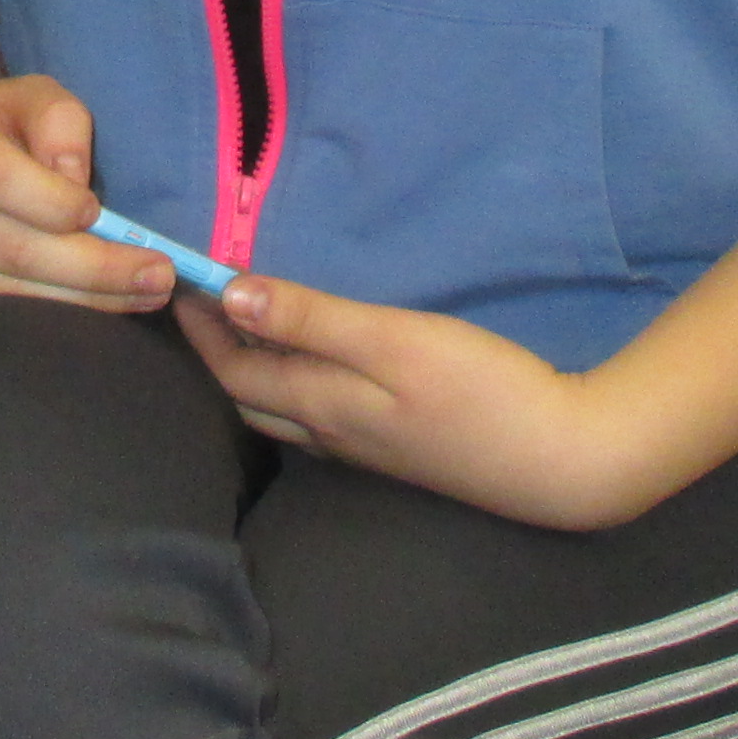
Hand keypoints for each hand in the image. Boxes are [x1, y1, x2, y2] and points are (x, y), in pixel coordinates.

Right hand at [0, 73, 175, 307]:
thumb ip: (61, 123)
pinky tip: (92, 314)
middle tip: (160, 276)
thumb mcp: (36, 98)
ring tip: (143, 296)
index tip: (102, 214)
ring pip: (5, 295)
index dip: (56, 204)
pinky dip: (48, 323)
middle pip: (11, 249)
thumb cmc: (3, 126)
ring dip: (84, 303)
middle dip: (96, 269)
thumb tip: (73, 183)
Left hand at [172, 274, 661, 530]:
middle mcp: (331, 435)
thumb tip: (227, 298)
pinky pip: (318, 418)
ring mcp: (365, 449)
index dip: (199, 328)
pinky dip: (294, 385)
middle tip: (201, 296)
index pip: (234, 371)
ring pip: (283, 413)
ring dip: (253, 370)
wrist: (560, 460)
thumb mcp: (392, 341)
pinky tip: (315, 364)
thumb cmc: (478, 390)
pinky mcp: (397, 449)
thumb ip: (311, 319)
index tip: (176, 278)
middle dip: (216, 350)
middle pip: (250, 398)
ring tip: (246, 324)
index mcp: (321, 406)